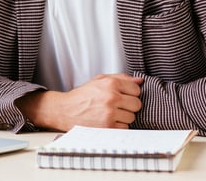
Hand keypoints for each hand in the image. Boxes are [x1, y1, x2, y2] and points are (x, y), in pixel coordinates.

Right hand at [17, 74, 142, 131]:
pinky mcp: (108, 127)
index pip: (136, 89)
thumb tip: (139, 81)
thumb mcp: (99, 80)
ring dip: (124, 117)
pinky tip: (108, 121)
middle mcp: (111, 97)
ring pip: (132, 117)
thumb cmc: (83, 96)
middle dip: (129, 105)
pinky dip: (118, 126)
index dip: (131, 93)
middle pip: (137, 104)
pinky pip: (125, 128)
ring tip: (111, 113)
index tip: (124, 95)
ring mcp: (110, 113)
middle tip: (119, 105)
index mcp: (110, 83)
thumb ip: (120, 78)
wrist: (66, 110)